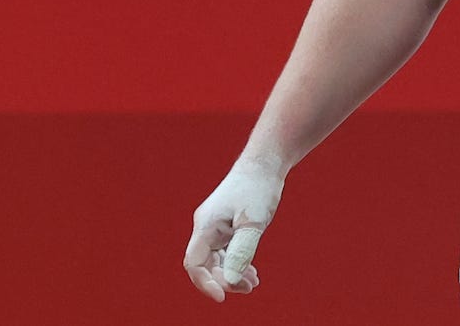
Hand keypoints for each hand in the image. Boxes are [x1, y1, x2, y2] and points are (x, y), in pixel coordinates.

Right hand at [183, 157, 285, 301]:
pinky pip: (225, 252)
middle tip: (249, 287)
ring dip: (232, 274)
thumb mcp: (253, 223)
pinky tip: (252, 273)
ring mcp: (215, 227)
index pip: (194, 264)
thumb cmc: (258, 188)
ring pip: (217, 260)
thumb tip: (230, 282)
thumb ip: (241, 253)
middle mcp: (206, 227)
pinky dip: (237, 264)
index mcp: (206, 226)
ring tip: (253, 283)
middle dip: (225, 280)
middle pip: (206, 265)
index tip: (223, 297)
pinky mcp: (226, 226)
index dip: (205, 283)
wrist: (265, 163)